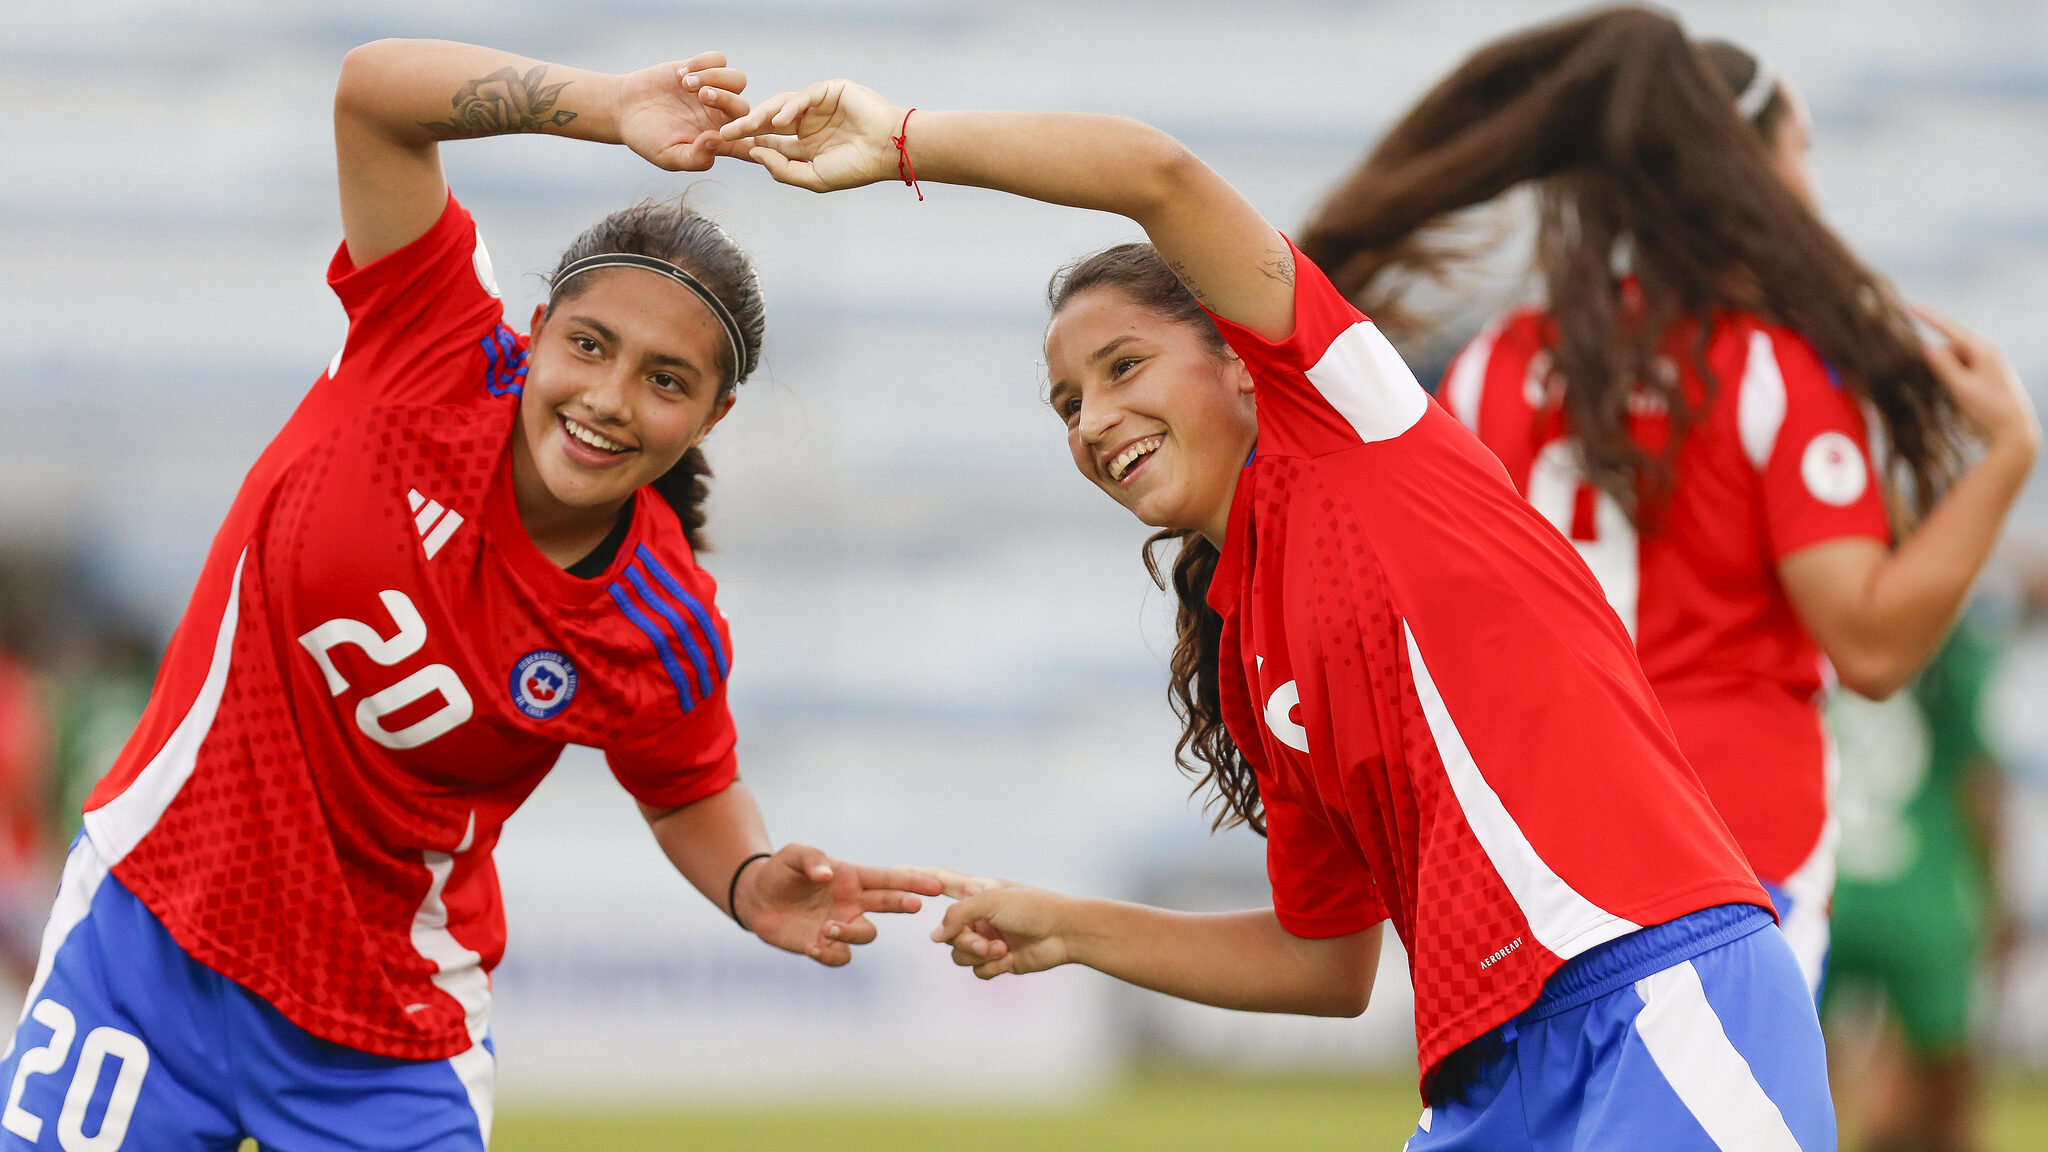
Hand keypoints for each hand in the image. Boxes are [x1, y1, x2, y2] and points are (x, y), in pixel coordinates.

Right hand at [616, 51, 750, 170]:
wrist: (625, 109)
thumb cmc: (647, 138)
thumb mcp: (668, 156)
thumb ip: (694, 158)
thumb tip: (718, 141)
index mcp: (719, 141)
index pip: (749, 145)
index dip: (756, 142)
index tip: (739, 133)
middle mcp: (721, 116)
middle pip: (746, 107)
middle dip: (726, 99)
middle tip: (700, 96)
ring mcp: (714, 91)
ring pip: (738, 79)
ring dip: (714, 78)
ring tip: (685, 84)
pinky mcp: (701, 69)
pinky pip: (718, 59)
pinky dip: (702, 63)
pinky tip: (680, 74)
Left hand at [718, 79, 905, 191]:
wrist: (889, 151)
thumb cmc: (857, 168)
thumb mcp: (814, 178)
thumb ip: (783, 169)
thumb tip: (753, 153)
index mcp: (804, 147)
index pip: (768, 144)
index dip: (745, 145)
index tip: (720, 148)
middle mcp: (807, 125)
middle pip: (767, 124)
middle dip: (745, 127)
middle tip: (724, 133)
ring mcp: (817, 107)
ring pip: (780, 107)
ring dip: (761, 116)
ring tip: (746, 126)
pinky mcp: (828, 91)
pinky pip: (802, 96)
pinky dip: (789, 107)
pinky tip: (780, 120)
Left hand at [735, 844, 943, 966]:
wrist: (756, 898)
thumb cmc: (780, 871)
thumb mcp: (793, 855)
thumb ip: (812, 859)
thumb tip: (828, 876)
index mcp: (853, 877)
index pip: (888, 879)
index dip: (912, 882)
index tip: (935, 885)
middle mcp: (853, 901)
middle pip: (889, 903)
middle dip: (903, 903)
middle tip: (914, 905)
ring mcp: (842, 924)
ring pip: (866, 934)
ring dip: (851, 933)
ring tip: (827, 927)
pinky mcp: (826, 944)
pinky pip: (841, 956)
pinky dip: (830, 954)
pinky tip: (811, 945)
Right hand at [921, 869, 1073, 978]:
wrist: (1066, 933)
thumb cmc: (1033, 907)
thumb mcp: (991, 902)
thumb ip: (958, 916)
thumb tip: (934, 937)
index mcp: (975, 891)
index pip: (938, 880)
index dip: (916, 876)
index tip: (892, 871)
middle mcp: (977, 913)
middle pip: (947, 932)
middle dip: (965, 941)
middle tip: (987, 941)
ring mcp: (985, 936)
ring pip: (959, 955)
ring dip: (979, 955)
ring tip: (1002, 949)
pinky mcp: (997, 958)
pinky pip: (977, 970)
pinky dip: (991, 967)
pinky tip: (1010, 960)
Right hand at [1916, 305, 2039, 452]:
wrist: (2014, 428)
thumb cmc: (1989, 408)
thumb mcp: (1961, 387)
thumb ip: (1942, 365)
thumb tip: (1926, 346)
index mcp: (1982, 348)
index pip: (1949, 327)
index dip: (1927, 317)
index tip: (1908, 305)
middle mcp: (1986, 349)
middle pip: (1949, 346)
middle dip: (1939, 362)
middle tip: (1943, 385)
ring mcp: (1987, 360)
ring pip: (1954, 359)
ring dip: (1947, 373)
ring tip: (1957, 394)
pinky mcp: (1986, 370)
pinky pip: (1961, 367)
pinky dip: (1954, 377)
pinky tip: (1960, 394)